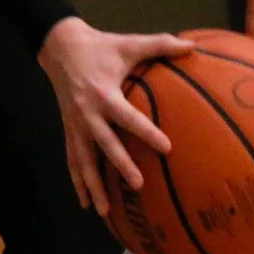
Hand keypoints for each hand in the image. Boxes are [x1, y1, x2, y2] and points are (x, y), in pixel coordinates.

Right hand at [38, 18, 192, 215]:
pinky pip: (72, 160)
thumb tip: (194, 47)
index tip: (166, 147)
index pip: (127, 117)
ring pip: (83, 160)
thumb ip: (161, 44)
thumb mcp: (130, 43)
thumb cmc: (101, 46)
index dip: (146, 132)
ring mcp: (75, 125)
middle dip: (120, 165)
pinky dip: (78, 182)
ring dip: (93, 186)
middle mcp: (87, 113)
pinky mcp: (68, 130)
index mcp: (104, 94)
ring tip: (104, 211)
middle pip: (104, 144)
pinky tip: (85, 203)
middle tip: (139, 184)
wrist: (59, 48)